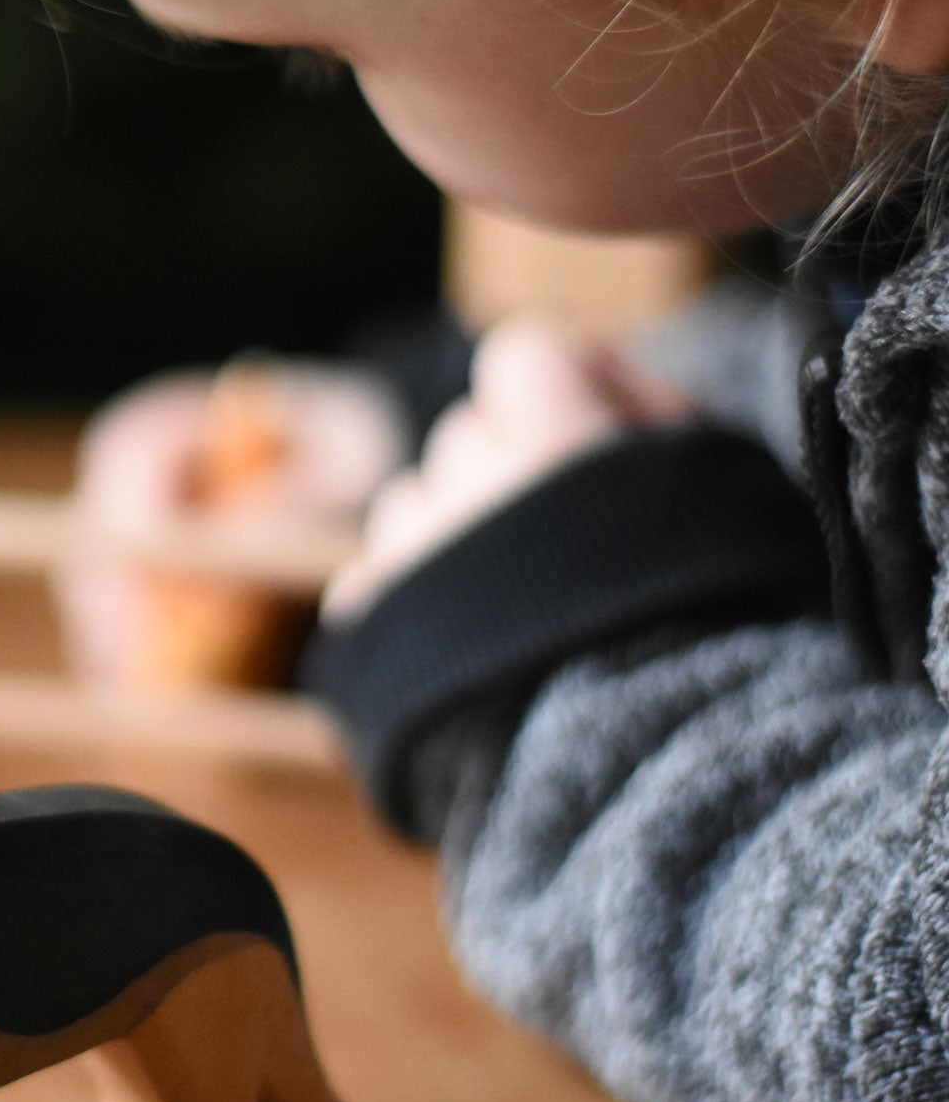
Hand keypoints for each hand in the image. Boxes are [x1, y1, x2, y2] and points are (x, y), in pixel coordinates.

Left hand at [321, 319, 694, 621]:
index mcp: (551, 426)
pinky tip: (468, 653)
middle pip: (468, 439)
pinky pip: (376, 584)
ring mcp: (410, 543)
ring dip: (457, 540)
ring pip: (416, 509)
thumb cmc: (719, 612)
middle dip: (511, 474)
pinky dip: (411, 608)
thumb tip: (609, 387)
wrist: (650, 745)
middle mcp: (467, 470)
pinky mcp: (371, 616)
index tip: (601, 436)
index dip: (563, 388)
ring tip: (521, 612)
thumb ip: (658, 421)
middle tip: (567, 543)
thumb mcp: (731, 488)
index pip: (525, 357)